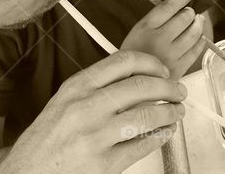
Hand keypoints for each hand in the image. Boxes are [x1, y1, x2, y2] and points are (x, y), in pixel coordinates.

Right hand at [0, 51, 185, 173]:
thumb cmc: (45, 141)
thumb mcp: (63, 103)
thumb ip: (94, 87)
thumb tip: (136, 76)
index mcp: (76, 88)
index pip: (124, 61)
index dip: (152, 62)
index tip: (162, 69)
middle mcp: (85, 108)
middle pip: (142, 86)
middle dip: (169, 87)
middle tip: (179, 90)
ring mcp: (95, 137)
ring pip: (148, 115)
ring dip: (170, 112)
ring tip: (177, 111)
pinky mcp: (104, 164)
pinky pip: (143, 144)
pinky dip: (161, 136)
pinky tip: (165, 132)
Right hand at [122, 0, 204, 76]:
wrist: (128, 84)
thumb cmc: (133, 57)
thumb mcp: (135, 33)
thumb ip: (154, 21)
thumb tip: (177, 8)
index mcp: (144, 28)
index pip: (167, 7)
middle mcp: (158, 40)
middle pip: (184, 18)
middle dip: (190, 12)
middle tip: (190, 12)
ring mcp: (170, 55)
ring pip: (193, 33)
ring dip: (198, 24)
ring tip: (198, 21)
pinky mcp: (179, 68)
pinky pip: (196, 50)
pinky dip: (201, 41)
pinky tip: (199, 38)